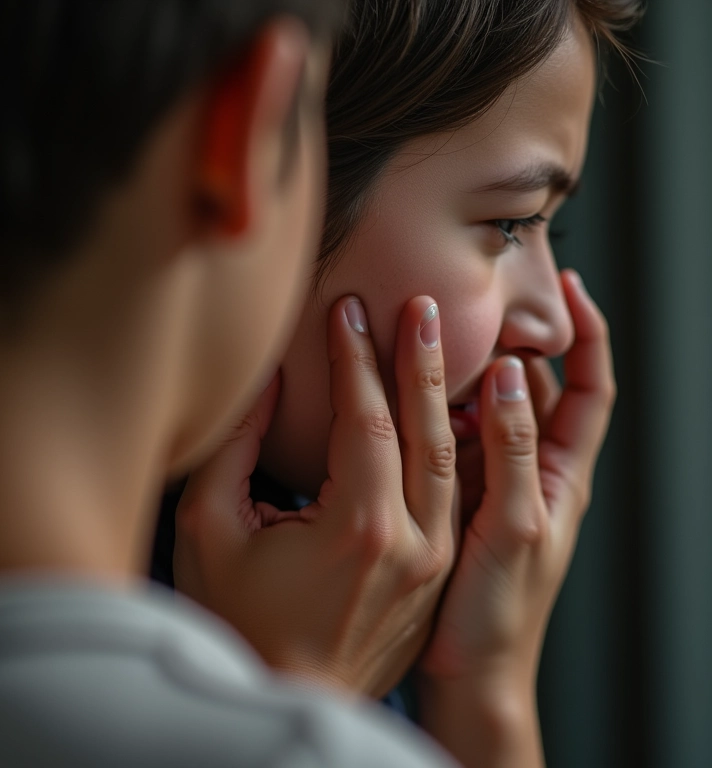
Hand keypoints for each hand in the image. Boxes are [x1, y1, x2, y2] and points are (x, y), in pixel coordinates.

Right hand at [173, 295, 455, 697]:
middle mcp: (412, 544)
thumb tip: (271, 386)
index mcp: (359, 529)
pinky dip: (455, 446)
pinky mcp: (436, 573)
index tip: (348, 310)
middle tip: (420, 306)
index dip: (354, 358)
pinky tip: (453, 408)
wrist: (287, 695)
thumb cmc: (239, 618)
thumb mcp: (211, 530)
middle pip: (423, 430)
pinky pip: (453, 494)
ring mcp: (433, 562)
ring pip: (449, 460)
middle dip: (417, 360)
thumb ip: (236, 449)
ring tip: (441, 345)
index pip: (365, 418)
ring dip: (445, 396)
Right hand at [416, 271, 615, 767]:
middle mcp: (532, 470)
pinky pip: (451, 437)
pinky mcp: (457, 495)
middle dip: (509, 342)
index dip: (587, 334)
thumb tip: (509, 375)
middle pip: (532, 389)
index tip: (567, 287)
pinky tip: (412, 393)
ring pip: (485, 409)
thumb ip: (516, 450)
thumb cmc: (500, 612)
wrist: (469, 670)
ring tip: (434, 336)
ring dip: (466, 373)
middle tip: (467, 304)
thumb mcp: (518, 526)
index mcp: (563, 475)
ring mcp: (493, 480)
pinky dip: (438, 409)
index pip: (591, 388)